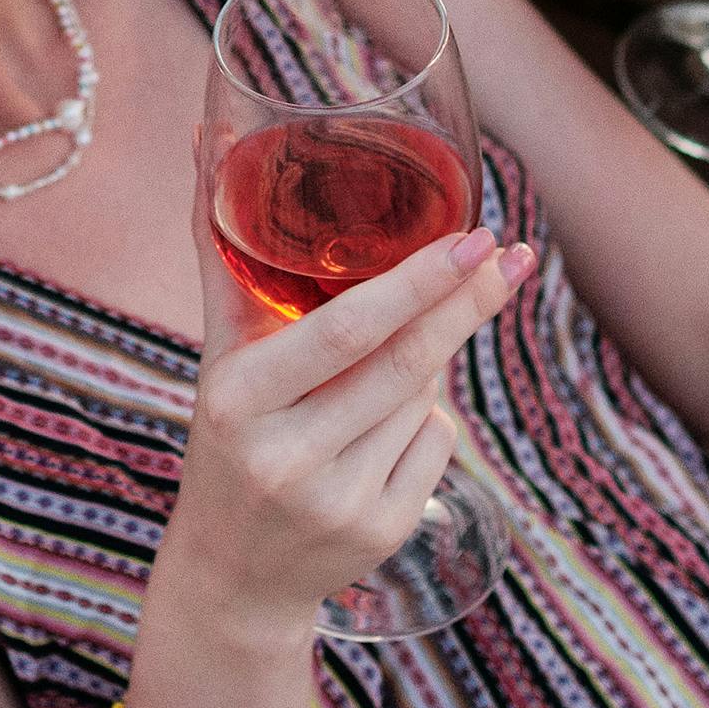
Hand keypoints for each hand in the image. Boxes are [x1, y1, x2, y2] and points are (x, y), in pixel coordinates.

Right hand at [164, 227, 512, 619]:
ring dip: (432, 366)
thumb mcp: (218, 355)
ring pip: (426, 401)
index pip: (345, 330)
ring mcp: (337, 502)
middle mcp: (285, 455)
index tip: (472, 238)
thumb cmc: (229, 437)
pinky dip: (429, 420)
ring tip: (395, 360)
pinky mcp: (379, 534)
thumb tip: (201, 132)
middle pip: (406, 364)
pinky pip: (437, 446)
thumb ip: (222, 252)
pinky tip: (386, 430)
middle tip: (507, 255)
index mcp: (237, 399)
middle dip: (465, 304)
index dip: (417, 283)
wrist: (231, 574)